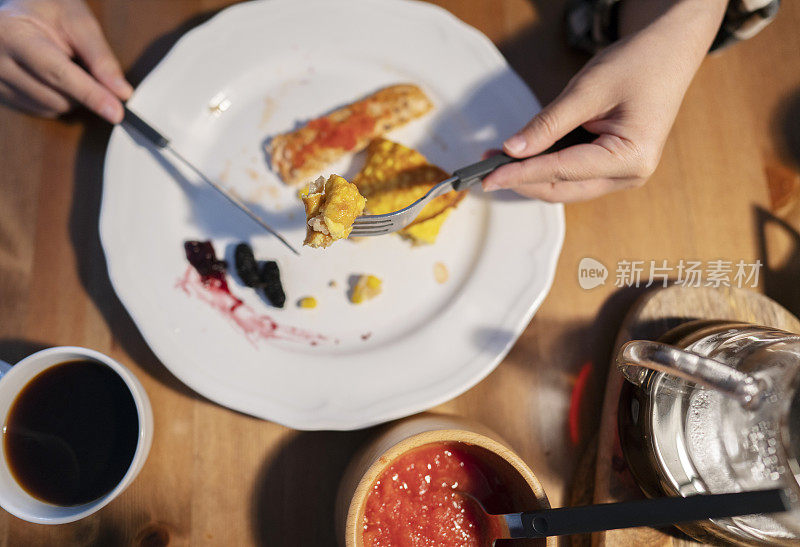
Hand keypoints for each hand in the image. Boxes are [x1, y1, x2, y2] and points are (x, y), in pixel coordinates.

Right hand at [0, 0, 130, 121]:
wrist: (17, 7)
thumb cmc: (46, 8)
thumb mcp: (77, 21)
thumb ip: (100, 57)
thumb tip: (121, 92)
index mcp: (15, 36)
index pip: (59, 74)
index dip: (91, 95)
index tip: (116, 112)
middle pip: (56, 98)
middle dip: (83, 92)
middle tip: (85, 66)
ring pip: (50, 108)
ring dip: (71, 97)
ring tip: (66, 65)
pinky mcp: (1, 93)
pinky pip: (40, 110)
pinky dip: (56, 100)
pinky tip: (53, 78)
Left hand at [483, 0, 726, 201]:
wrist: (670, 50)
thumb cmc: (638, 63)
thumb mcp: (587, 90)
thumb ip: (548, 123)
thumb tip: (512, 149)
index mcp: (630, 158)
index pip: (561, 172)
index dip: (520, 174)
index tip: (488, 177)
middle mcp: (629, 175)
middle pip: (561, 188)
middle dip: (521, 180)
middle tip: (485, 168)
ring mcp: (623, 174)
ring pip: (564, 185)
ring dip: (531, 174)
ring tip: (498, 159)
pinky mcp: (613, 166)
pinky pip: (572, 173)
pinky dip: (546, 165)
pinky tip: (523, 154)